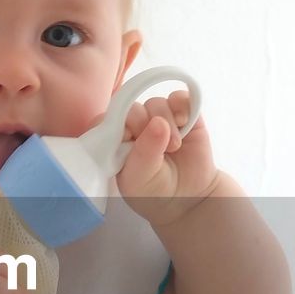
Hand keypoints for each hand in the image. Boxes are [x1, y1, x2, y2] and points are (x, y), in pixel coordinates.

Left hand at [113, 90, 220, 225]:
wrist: (188, 196)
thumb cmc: (154, 190)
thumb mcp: (141, 179)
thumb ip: (145, 152)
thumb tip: (159, 122)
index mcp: (114, 140)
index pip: (107, 120)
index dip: (118, 125)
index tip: (131, 140)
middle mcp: (133, 125)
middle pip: (132, 107)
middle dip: (143, 124)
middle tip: (157, 148)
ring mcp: (158, 117)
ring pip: (157, 102)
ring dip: (167, 122)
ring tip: (173, 147)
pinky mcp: (182, 113)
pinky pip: (181, 97)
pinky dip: (183, 107)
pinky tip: (185, 124)